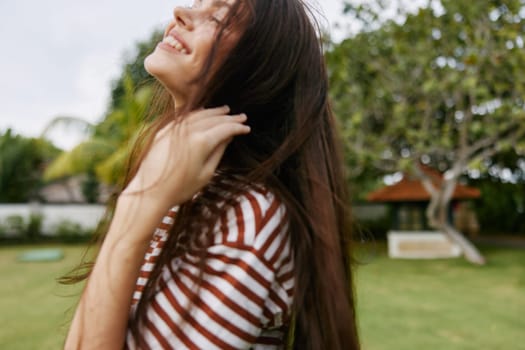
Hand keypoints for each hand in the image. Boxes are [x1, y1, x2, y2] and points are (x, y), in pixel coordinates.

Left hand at [123, 106, 249, 207]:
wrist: (149, 192)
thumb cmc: (180, 188)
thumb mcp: (206, 174)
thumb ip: (218, 152)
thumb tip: (228, 137)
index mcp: (201, 142)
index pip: (225, 129)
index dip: (237, 128)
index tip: (247, 128)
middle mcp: (188, 131)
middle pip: (213, 119)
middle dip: (229, 118)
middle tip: (241, 117)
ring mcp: (174, 129)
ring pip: (199, 115)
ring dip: (214, 112)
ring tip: (225, 111)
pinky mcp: (164, 131)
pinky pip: (184, 117)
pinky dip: (197, 114)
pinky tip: (204, 114)